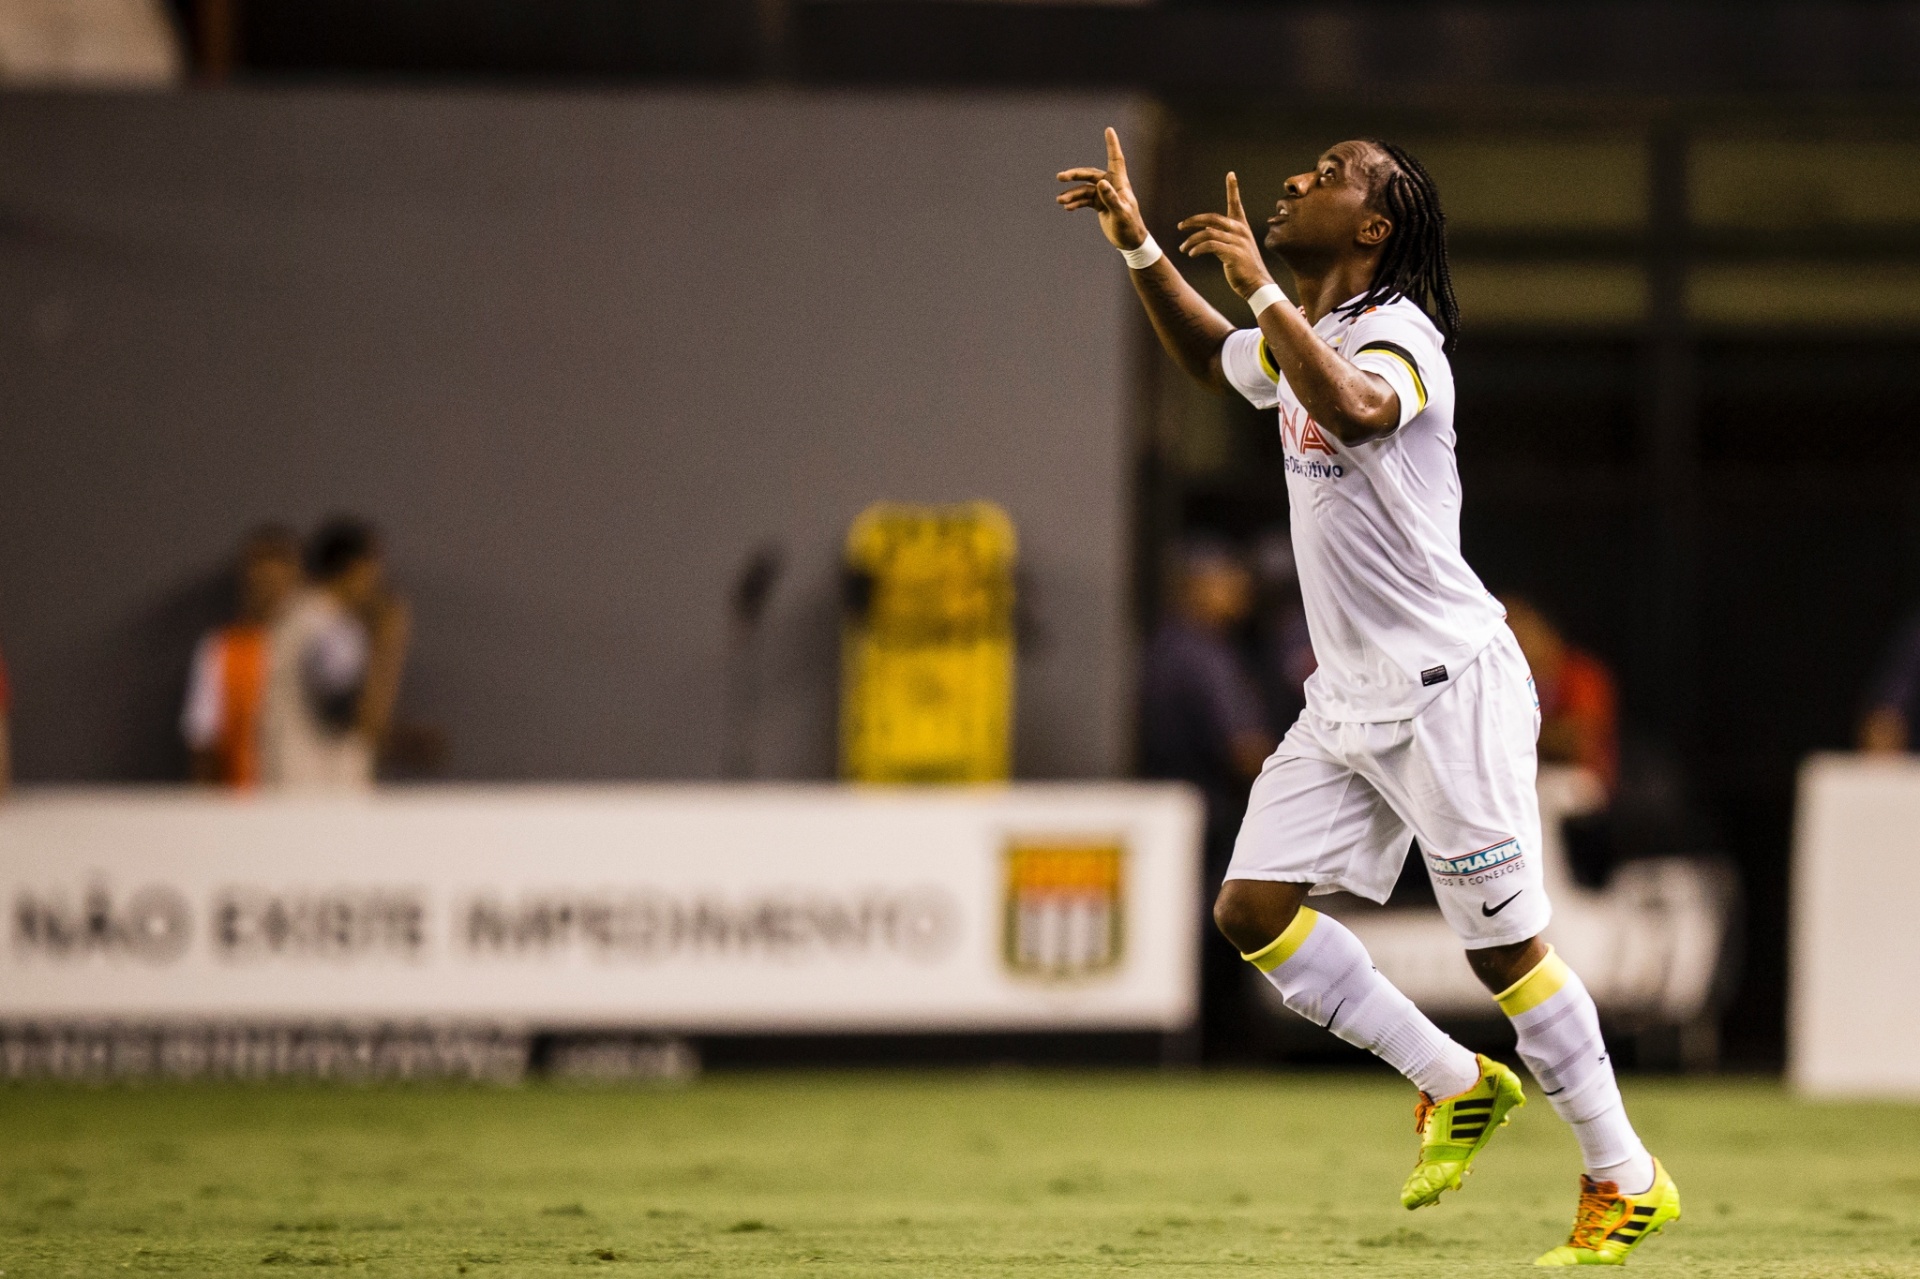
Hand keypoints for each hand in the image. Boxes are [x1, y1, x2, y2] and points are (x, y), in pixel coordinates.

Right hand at [1056, 127, 1149, 250]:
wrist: (1130, 242)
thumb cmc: (1129, 226)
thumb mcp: (1121, 214)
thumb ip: (1111, 198)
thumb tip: (1100, 182)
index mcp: (1120, 184)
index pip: (1116, 160)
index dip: (1112, 145)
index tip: (1109, 130)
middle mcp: (1111, 186)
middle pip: (1091, 175)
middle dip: (1075, 175)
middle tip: (1060, 177)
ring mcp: (1104, 195)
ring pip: (1084, 190)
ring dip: (1072, 194)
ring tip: (1060, 201)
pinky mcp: (1100, 205)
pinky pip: (1084, 200)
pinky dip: (1075, 203)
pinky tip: (1068, 208)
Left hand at [1178, 173, 1274, 299]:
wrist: (1256, 284)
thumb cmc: (1243, 268)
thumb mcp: (1234, 248)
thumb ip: (1221, 237)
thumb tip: (1205, 233)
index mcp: (1241, 227)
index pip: (1235, 203)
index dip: (1233, 188)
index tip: (1231, 174)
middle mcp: (1240, 231)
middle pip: (1212, 218)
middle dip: (1193, 221)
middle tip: (1180, 226)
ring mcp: (1237, 241)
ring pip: (1208, 233)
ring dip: (1192, 240)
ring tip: (1183, 248)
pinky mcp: (1233, 253)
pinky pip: (1210, 245)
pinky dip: (1198, 248)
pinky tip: (1192, 253)